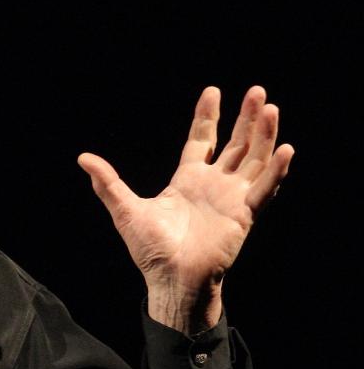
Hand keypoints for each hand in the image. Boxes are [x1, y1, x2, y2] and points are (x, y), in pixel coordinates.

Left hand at [77, 86, 293, 331]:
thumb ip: (108, 182)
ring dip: (264, 135)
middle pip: (235, 144)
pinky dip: (275, 170)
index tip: (213, 91)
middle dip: (246, 118)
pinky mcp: (243, 214)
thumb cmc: (150, 249)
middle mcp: (214, 185)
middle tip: (256, 90)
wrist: (170, 278)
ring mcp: (231, 198)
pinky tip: (285, 148)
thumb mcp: (125, 209)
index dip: (208, 117)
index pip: (202, 140)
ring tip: (270, 108)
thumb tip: (83, 158)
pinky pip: (263, 188)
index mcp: (188, 180)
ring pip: (254, 159)